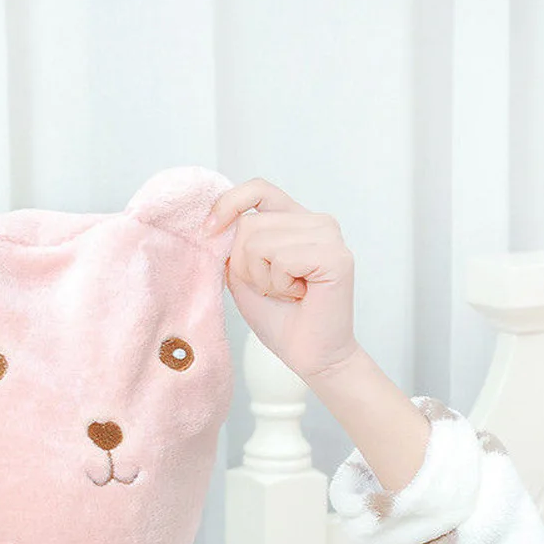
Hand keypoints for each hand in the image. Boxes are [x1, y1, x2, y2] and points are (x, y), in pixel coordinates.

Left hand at [205, 177, 360, 381]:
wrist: (308, 354)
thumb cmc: (279, 318)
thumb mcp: (242, 275)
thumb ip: (233, 245)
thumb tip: (214, 224)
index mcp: (295, 220)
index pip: (257, 189)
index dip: (228, 204)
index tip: (208, 232)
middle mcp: (316, 221)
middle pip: (249, 223)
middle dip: (245, 265)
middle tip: (271, 288)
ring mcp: (329, 235)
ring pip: (260, 241)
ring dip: (262, 278)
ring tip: (287, 292)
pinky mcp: (336, 255)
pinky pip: (280, 258)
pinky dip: (279, 284)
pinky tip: (299, 295)